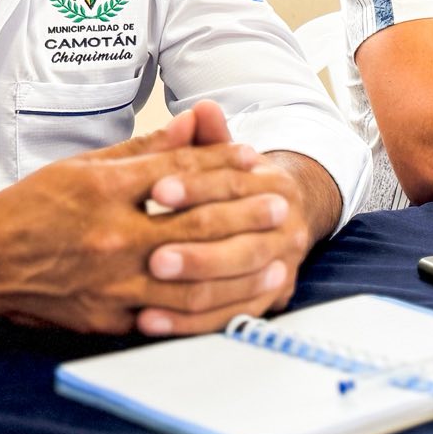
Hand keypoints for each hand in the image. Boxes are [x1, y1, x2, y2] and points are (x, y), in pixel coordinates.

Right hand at [0, 102, 302, 335]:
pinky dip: (206, 313)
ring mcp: (109, 284)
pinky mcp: (107, 319)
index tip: (257, 158)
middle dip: (245, 217)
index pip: (179, 174)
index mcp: (103, 191)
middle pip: (195, 227)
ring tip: (275, 263)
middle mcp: (110, 237)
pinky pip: (167, 320)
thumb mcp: (86, 166)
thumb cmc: (33, 207)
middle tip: (280, 209)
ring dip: (239, 273)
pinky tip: (235, 305)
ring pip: (190, 282)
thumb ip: (147, 149)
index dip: (223, 164)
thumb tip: (197, 121)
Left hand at [142, 129, 338, 336]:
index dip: (195, 187)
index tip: (157, 190)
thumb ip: (209, 137)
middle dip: (194, 251)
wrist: (288, 215)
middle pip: (240, 244)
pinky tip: (149, 322)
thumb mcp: (227, 156)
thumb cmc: (239, 185)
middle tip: (151, 256)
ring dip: (189, 292)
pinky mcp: (266, 302)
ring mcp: (280, 267)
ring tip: (144, 295)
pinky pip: (227, 318)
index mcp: (274, 185)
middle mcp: (286, 228)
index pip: (233, 186)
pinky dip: (188, 324)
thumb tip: (201, 109)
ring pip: (234, 286)